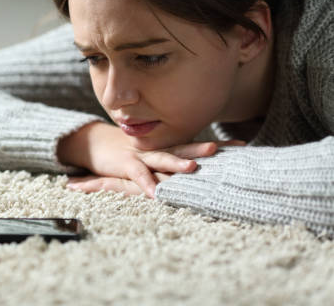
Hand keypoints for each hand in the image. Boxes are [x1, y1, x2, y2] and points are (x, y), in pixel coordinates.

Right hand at [57, 122, 245, 198]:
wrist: (94, 143)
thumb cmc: (128, 153)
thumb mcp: (152, 155)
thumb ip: (172, 160)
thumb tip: (199, 167)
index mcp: (166, 147)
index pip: (195, 144)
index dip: (218, 146)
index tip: (243, 145)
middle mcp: (157, 149)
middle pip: (182, 147)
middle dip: (201, 148)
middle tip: (220, 148)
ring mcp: (141, 155)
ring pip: (162, 158)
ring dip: (176, 162)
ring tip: (192, 167)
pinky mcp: (124, 164)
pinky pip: (137, 175)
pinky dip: (146, 184)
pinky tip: (155, 194)